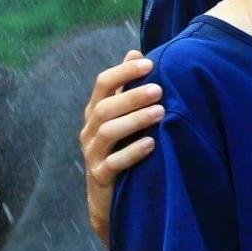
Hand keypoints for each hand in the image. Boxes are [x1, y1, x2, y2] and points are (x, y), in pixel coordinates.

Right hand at [79, 50, 162, 246]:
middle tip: (159, 90)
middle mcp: (90, 130)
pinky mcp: (100, 177)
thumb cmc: (123, 147)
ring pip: (107, 132)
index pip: (102, 83)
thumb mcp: (124, 116)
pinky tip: (151, 144)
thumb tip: (135, 53)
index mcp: (96, 111)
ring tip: (161, 112)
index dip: (123, 72)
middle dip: (132, 96)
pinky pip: (112, 163)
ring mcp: (93, 154)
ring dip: (135, 120)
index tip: (149, 63)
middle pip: (105, 107)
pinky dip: (132, 152)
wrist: (111, 197)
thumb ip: (128, 87)